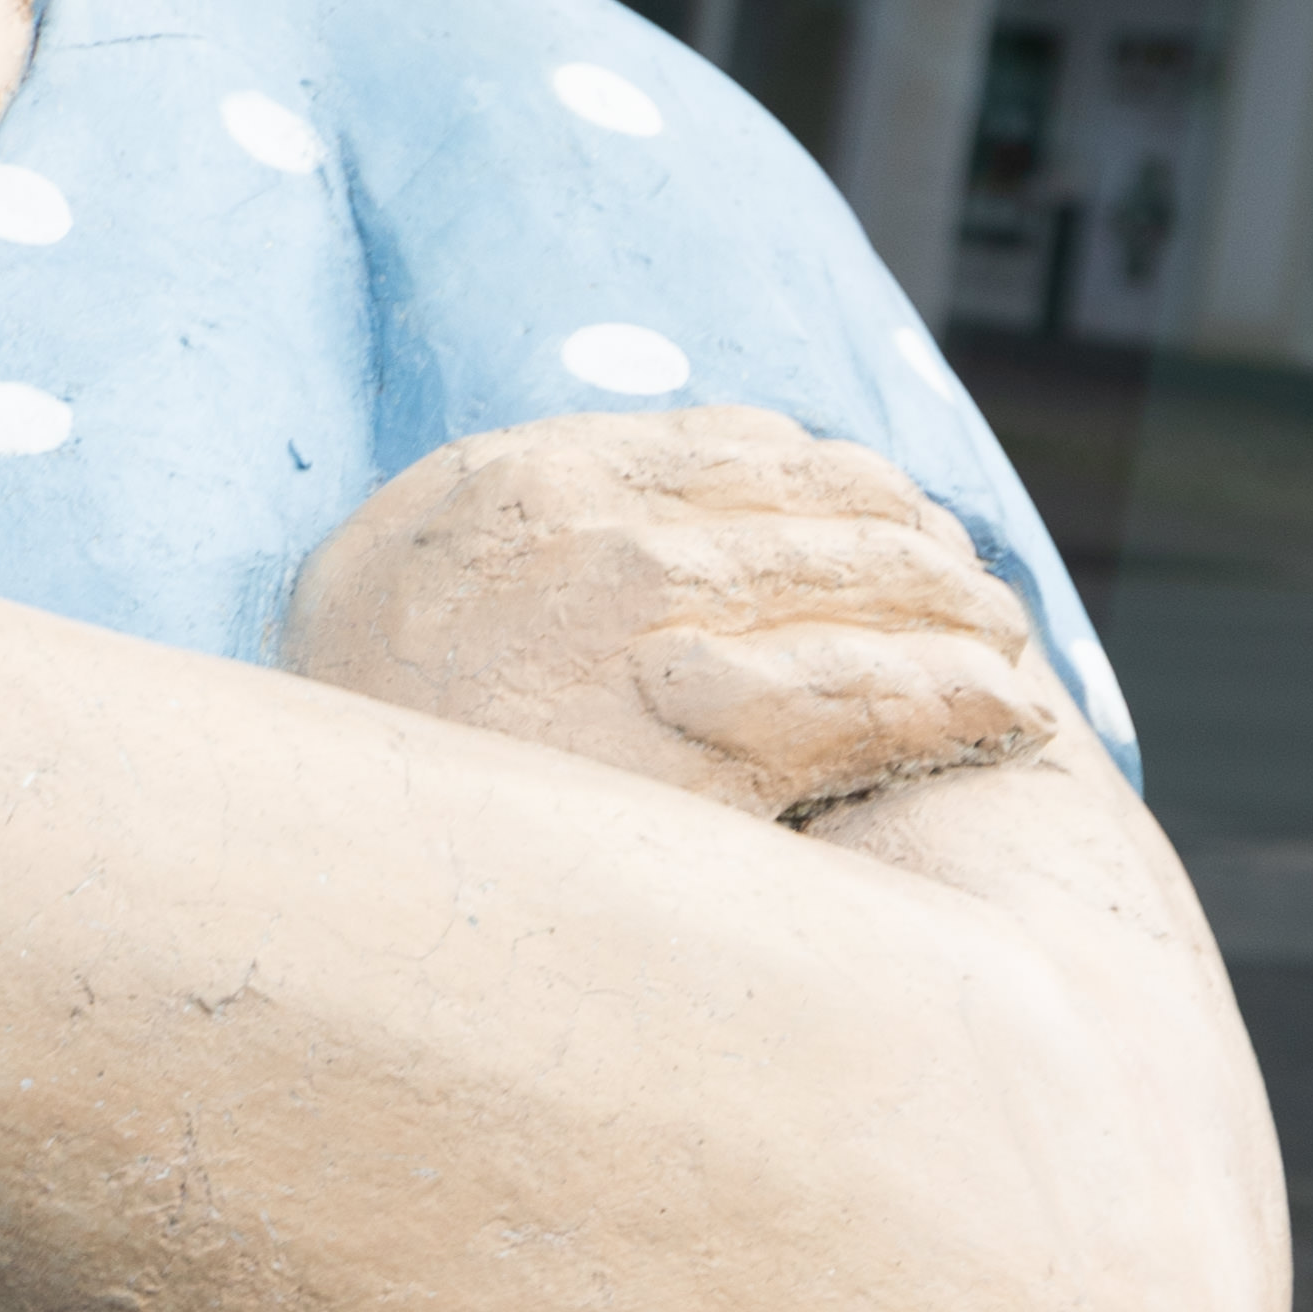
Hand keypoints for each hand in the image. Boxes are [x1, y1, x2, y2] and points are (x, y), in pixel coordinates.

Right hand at [278, 405, 1078, 823]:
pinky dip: (961, 696)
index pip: (746, 443)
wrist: (310, 868)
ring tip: (1003, 653)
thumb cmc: (365, 736)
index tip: (888, 525)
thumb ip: (535, 510)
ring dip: (965, 616)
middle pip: (827, 507)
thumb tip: (703, 466)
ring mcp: (650, 636)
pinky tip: (1003, 710)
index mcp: (524, 480)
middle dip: (924, 550)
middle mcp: (593, 535)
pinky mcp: (704, 748)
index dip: (842, 484)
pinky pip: (875, 696)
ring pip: (871, 589)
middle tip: (978, 598)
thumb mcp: (413, 573)